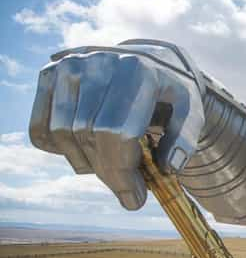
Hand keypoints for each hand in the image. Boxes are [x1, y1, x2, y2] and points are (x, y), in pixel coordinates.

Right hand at [29, 44, 205, 209]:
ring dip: (85, 163)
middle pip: (88, 135)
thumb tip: (168, 168)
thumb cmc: (173, 92)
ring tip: (110, 169)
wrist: (151, 58)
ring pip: (62, 132)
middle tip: (127, 192)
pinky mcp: (52, 72)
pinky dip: (57, 148)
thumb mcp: (191, 111)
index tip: (134, 199)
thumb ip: (186, 139)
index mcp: (139, 71)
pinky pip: (41, 126)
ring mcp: (72, 65)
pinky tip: (84, 152)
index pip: (116, 132)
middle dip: (108, 173)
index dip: (121, 172)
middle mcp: (100, 63)